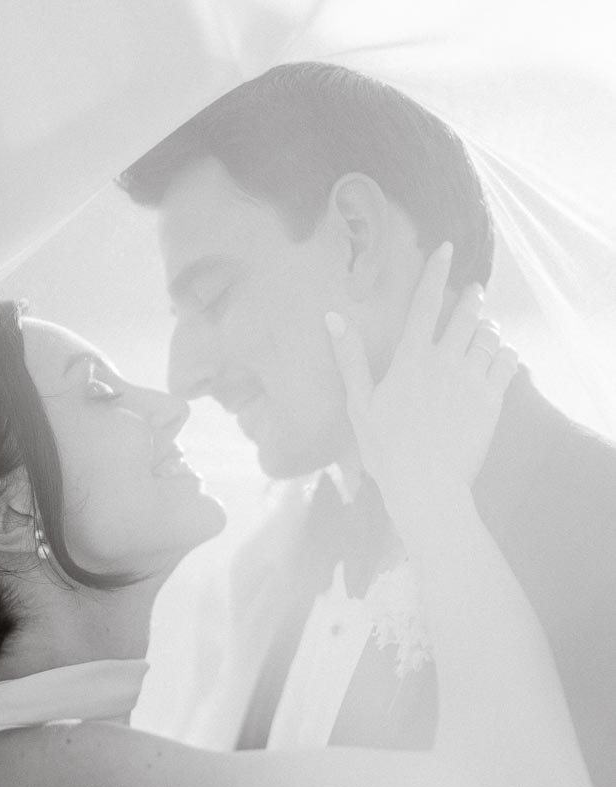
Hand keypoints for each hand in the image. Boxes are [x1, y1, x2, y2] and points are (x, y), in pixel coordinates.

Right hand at [325, 243, 517, 512]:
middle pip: (466, 313)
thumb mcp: (359, 405)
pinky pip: (507, 362)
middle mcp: (444, 362)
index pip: (425, 303)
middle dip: (472, 298)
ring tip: (483, 332)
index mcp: (410, 361)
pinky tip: (498, 358)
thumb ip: (349, 358)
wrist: (425, 486)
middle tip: (474, 293)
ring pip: (489, 336)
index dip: (436, 272)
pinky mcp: (492, 400)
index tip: (448, 248)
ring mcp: (471, 380)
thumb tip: (332, 318)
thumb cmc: (386, 450)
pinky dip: (504, 354)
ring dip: (487, 329)